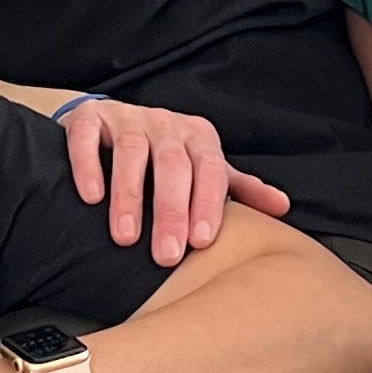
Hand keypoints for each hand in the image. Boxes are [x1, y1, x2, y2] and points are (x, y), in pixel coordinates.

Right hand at [63, 96, 291, 265]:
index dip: (207, 205)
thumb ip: (238, 189)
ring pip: (132, 153)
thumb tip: (283, 207)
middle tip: (166, 255)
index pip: (210, 171)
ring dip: (129, 195)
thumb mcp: (203, 170)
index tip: (202, 242)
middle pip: (173, 166)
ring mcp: (127, 118)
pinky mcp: (90, 117)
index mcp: (199, 138)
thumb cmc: (165, 157)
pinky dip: (89, 166)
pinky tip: (90, 197)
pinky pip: (88, 137)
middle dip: (171, 211)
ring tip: (125, 236)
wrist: (112, 122)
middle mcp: (166, 124)